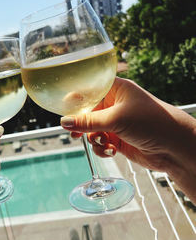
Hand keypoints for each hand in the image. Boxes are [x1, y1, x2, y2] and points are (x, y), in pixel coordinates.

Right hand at [60, 77, 195, 174]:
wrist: (175, 147)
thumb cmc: (151, 122)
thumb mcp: (115, 119)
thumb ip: (87, 122)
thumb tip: (64, 122)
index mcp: (116, 90)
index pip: (90, 90)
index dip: (76, 99)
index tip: (64, 108)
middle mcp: (115, 105)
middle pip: (88, 113)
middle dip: (83, 125)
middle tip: (75, 133)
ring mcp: (116, 123)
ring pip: (92, 130)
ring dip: (94, 139)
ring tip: (104, 142)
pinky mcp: (118, 139)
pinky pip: (100, 143)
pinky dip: (102, 148)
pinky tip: (112, 150)